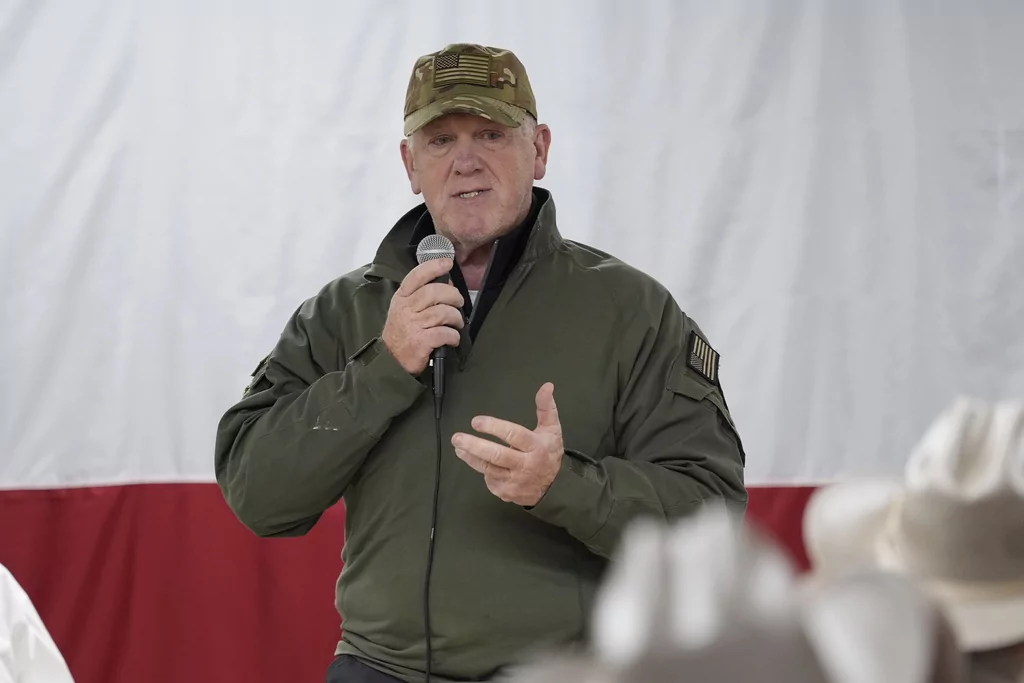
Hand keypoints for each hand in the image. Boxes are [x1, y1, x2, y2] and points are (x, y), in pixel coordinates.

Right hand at [381, 258, 464, 374]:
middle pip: (434, 292)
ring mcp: (412, 325)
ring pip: (442, 312)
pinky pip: (444, 333)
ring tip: (456, 323)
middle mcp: (406, 309)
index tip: (447, 263)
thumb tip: (448, 284)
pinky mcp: (420, 342)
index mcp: (402, 298)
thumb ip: (421, 296)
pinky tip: (453, 338)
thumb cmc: (402, 333)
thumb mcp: (404, 309)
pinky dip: (453, 336)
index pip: (416, 276)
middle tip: (458, 302)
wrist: (391, 361)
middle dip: (453, 295)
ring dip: (455, 317)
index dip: (433, 267)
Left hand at [452, 383, 563, 506]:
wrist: (553, 488)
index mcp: (536, 446)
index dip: (494, 427)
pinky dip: (480, 468)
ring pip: (488, 468)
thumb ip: (546, 407)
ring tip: (458, 446)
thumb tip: (547, 386)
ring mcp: (515, 481)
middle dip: (475, 446)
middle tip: (458, 437)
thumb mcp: (552, 429)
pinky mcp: (506, 492)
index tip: (476, 422)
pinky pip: (489, 479)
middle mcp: (525, 465)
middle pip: (497, 455)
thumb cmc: (549, 453)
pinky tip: (473, 459)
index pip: (513, 435)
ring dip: (470, 457)